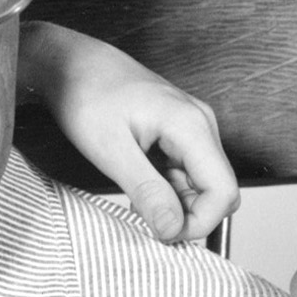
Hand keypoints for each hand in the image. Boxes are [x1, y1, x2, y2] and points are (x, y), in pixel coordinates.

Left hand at [21, 22, 240, 243]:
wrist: (71, 64)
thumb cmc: (86, 96)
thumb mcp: (111, 151)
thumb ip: (147, 191)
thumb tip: (173, 229)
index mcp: (192, 126)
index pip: (224, 192)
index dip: (199, 223)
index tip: (162, 233)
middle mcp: (201, 124)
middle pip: (219, 191)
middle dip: (187, 216)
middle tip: (145, 216)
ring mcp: (193, 127)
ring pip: (203, 185)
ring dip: (176, 203)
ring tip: (136, 197)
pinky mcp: (180, 133)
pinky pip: (188, 172)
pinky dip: (168, 189)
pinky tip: (140, 184)